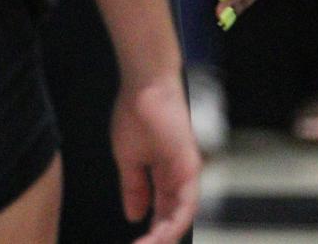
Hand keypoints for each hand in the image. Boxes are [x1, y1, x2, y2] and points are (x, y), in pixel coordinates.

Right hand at [111, 73, 200, 242]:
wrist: (143, 88)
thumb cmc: (135, 115)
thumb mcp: (127, 158)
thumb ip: (133, 188)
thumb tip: (133, 215)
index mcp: (164, 176)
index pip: (161, 211)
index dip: (150, 230)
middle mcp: (179, 178)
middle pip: (173, 217)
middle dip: (159, 237)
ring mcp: (187, 173)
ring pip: (181, 214)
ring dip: (167, 234)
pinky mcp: (189, 166)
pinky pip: (187, 201)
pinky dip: (176, 219)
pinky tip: (163, 232)